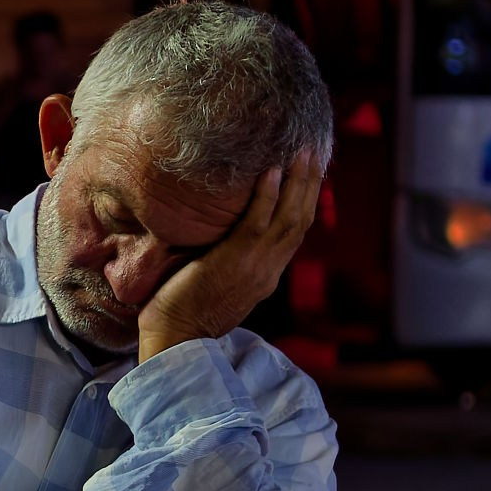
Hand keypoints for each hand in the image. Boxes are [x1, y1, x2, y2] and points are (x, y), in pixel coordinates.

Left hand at [137, 152, 325, 359]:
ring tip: (303, 151)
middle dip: (310, 183)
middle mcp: (269, 270)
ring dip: (299, 181)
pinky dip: (268, 195)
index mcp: (266, 275)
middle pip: (301, 219)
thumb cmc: (184, 312)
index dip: (304, 200)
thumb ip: (230, 262)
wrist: (176, 339)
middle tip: (315, 150)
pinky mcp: (235, 261)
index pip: (294, 232)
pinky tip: (271, 170)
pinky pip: (258, 222)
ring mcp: (256, 266)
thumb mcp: (219, 285)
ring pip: (290, 217)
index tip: (308, 173)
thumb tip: (222, 238)